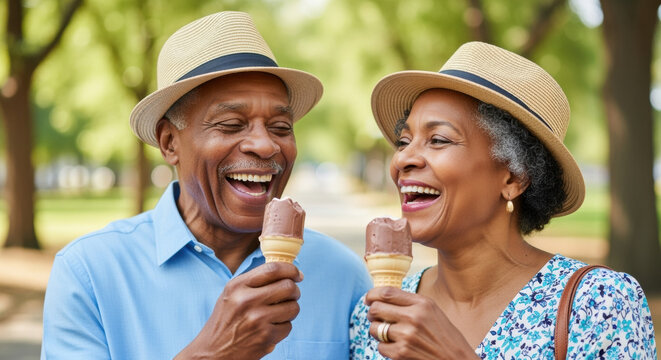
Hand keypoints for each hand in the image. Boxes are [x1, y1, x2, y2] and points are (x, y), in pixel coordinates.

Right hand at [175, 262, 302, 359]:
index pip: (273, 269)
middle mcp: (247, 300)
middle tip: (291, 296)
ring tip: (278, 315)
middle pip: (288, 287)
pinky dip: (283, 328)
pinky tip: (270, 329)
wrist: (212, 353)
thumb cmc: (225, 321)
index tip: (297, 274)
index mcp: (238, 286)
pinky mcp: (265, 337)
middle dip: (294, 291)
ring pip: (293, 307)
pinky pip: (288, 326)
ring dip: (290, 310)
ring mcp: (257, 319)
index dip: (291, 270)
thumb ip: (255, 282)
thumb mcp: (232, 294)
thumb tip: (288, 273)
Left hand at [365, 287, 477, 359]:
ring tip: (389, 335)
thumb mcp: (432, 311)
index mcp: (422, 303)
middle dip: (372, 314)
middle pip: (376, 309)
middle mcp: (413, 317)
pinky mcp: (401, 353)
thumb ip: (410, 303)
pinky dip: (385, 348)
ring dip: (378, 332)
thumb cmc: (444, 336)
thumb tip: (381, 298)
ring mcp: (406, 335)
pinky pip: (380, 347)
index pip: (387, 293)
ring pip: (375, 329)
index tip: (368, 299)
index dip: (372, 295)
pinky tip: (397, 347)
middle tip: (376, 318)